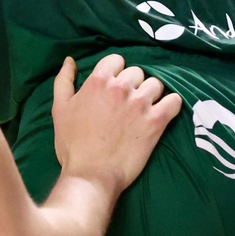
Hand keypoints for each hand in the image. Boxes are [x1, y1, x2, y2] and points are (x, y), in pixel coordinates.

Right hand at [52, 54, 181, 194]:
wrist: (91, 176)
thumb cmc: (72, 144)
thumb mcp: (59, 109)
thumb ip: (64, 80)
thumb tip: (70, 60)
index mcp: (99, 81)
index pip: (116, 60)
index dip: (115, 72)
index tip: (113, 87)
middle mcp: (122, 87)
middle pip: (137, 72)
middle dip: (132, 85)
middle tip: (126, 103)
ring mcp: (141, 103)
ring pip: (156, 84)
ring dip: (151, 94)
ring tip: (143, 110)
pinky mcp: (157, 121)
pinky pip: (174, 101)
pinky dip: (171, 104)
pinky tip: (164, 112)